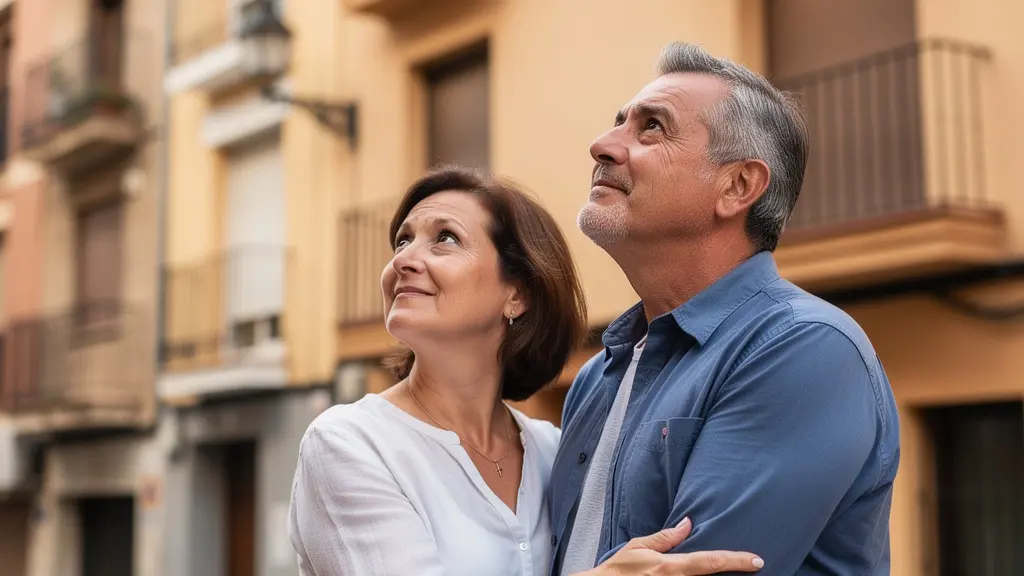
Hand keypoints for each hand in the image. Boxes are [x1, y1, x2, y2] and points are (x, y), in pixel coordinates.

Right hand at [577, 517, 763, 574]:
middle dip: (735, 571)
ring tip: (739, 571)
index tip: (757, 560)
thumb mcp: (639, 547)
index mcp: (671, 567)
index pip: (710, 562)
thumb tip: (688, 523)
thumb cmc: (618, 570)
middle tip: (755, 565)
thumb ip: (666, 537)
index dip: (736, 561)